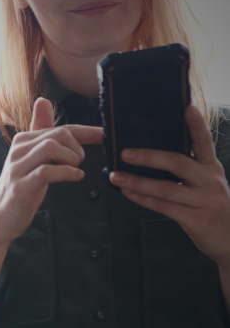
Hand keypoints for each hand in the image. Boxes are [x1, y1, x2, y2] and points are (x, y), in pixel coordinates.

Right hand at [0, 98, 103, 245]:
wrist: (0, 217)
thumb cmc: (22, 187)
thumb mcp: (32, 157)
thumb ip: (40, 131)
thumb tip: (43, 101)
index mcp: (23, 140)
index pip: (60, 128)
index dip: (87, 132)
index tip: (105, 136)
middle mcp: (18, 149)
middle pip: (57, 134)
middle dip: (77, 147)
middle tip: (80, 163)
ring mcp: (17, 167)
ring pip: (51, 147)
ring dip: (71, 159)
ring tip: (75, 170)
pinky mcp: (20, 185)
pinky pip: (47, 171)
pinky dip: (66, 173)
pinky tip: (75, 178)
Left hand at [110, 105, 229, 265]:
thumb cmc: (211, 207)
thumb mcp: (206, 184)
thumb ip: (188, 170)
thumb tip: (150, 153)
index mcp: (211, 168)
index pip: (205, 142)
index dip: (196, 125)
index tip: (187, 107)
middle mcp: (211, 181)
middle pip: (178, 163)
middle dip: (149, 156)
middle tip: (125, 152)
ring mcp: (206, 201)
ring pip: (166, 188)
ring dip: (137, 182)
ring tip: (115, 176)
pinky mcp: (198, 220)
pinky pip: (164, 207)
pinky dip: (143, 199)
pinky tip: (127, 192)